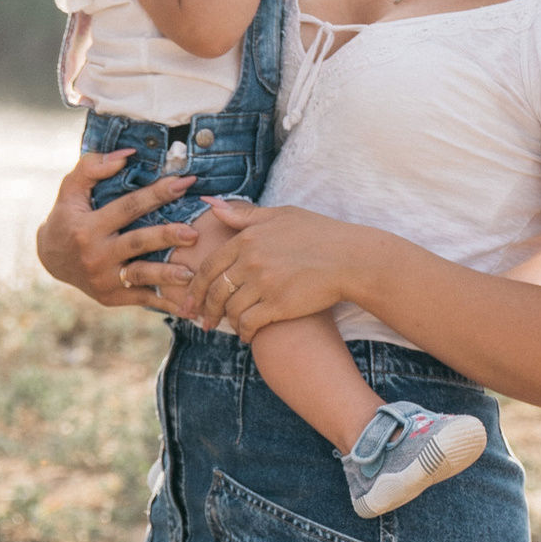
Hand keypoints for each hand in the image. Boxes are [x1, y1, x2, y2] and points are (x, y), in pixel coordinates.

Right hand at [35, 147, 201, 309]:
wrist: (51, 259)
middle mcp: (95, 255)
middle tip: (194, 232)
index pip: (127, 207)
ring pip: (140, 276)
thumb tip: (127, 155)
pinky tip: (188, 303)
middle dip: (166, 237)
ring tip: (192, 274)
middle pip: (136, 243)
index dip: (156, 194)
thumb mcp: (71, 189)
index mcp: (88, 227)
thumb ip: (93, 167)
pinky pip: (142, 299)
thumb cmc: (67, 216)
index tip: (184, 182)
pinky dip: (165, 301)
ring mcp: (103, 279)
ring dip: (166, 275)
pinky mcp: (111, 297)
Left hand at [162, 193, 365, 336]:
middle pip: (214, 291)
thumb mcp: (280, 215)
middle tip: (200, 322)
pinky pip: (249, 324)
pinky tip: (247, 336)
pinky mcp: (279, 305)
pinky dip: (244, 333)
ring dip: (226, 322)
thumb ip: (243, 215)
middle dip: (203, 310)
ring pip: (230, 309)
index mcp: (247, 238)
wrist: (351, 258)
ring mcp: (264, 283)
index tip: (190, 301)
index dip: (194, 287)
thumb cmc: (319, 234)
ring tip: (227, 327)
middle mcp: (251, 260)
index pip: (208, 267)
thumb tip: (209, 205)